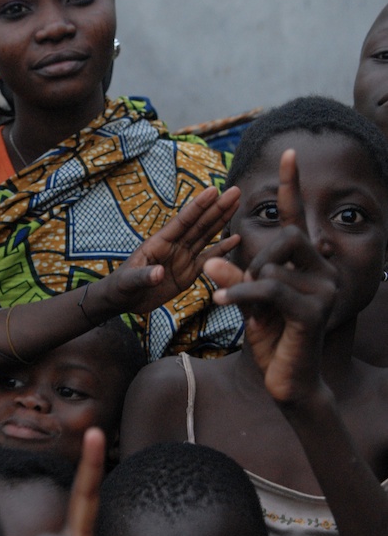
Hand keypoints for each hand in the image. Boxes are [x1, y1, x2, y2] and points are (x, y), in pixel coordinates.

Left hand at [95, 184, 240, 316]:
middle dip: (217, 207)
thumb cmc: (122, 286)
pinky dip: (222, 249)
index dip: (198, 206)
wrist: (124, 300)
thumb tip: (159, 273)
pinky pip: (208, 258)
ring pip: (206, 236)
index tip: (213, 191)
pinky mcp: (188, 272)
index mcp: (159, 242)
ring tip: (237, 204)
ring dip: (221, 220)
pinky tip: (236, 239)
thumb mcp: (129, 281)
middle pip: (199, 224)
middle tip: (235, 191)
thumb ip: (144, 276)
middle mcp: (174, 246)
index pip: (182, 221)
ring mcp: (182, 258)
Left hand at [205, 149, 337, 403]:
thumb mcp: (245, 303)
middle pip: (285, 237)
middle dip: (257, 259)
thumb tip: (211, 257)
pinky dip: (239, 295)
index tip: (289, 152)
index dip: (291, 186)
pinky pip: (269, 289)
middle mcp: (324, 272)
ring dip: (247, 286)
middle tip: (245, 289)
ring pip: (272, 266)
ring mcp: (324, 291)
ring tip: (244, 310)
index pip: (297, 218)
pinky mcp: (313, 312)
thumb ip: (233, 278)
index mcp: (308, 265)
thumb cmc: (270, 341)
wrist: (288, 383)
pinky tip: (219, 304)